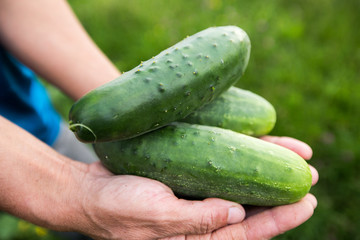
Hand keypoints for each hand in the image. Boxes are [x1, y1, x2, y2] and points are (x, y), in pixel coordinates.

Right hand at [73, 136, 316, 239]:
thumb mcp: (155, 216)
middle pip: (250, 207)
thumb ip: (196, 220)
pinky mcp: (186, 177)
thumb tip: (236, 212)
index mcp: (195, 239)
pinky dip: (236, 157)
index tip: (308, 201)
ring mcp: (194, 197)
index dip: (280, 218)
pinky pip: (218, 168)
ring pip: (237, 185)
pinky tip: (250, 145)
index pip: (248, 232)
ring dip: (263, 170)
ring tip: (292, 155)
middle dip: (281, 192)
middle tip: (309, 175)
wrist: (89, 191)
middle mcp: (200, 220)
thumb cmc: (116, 208)